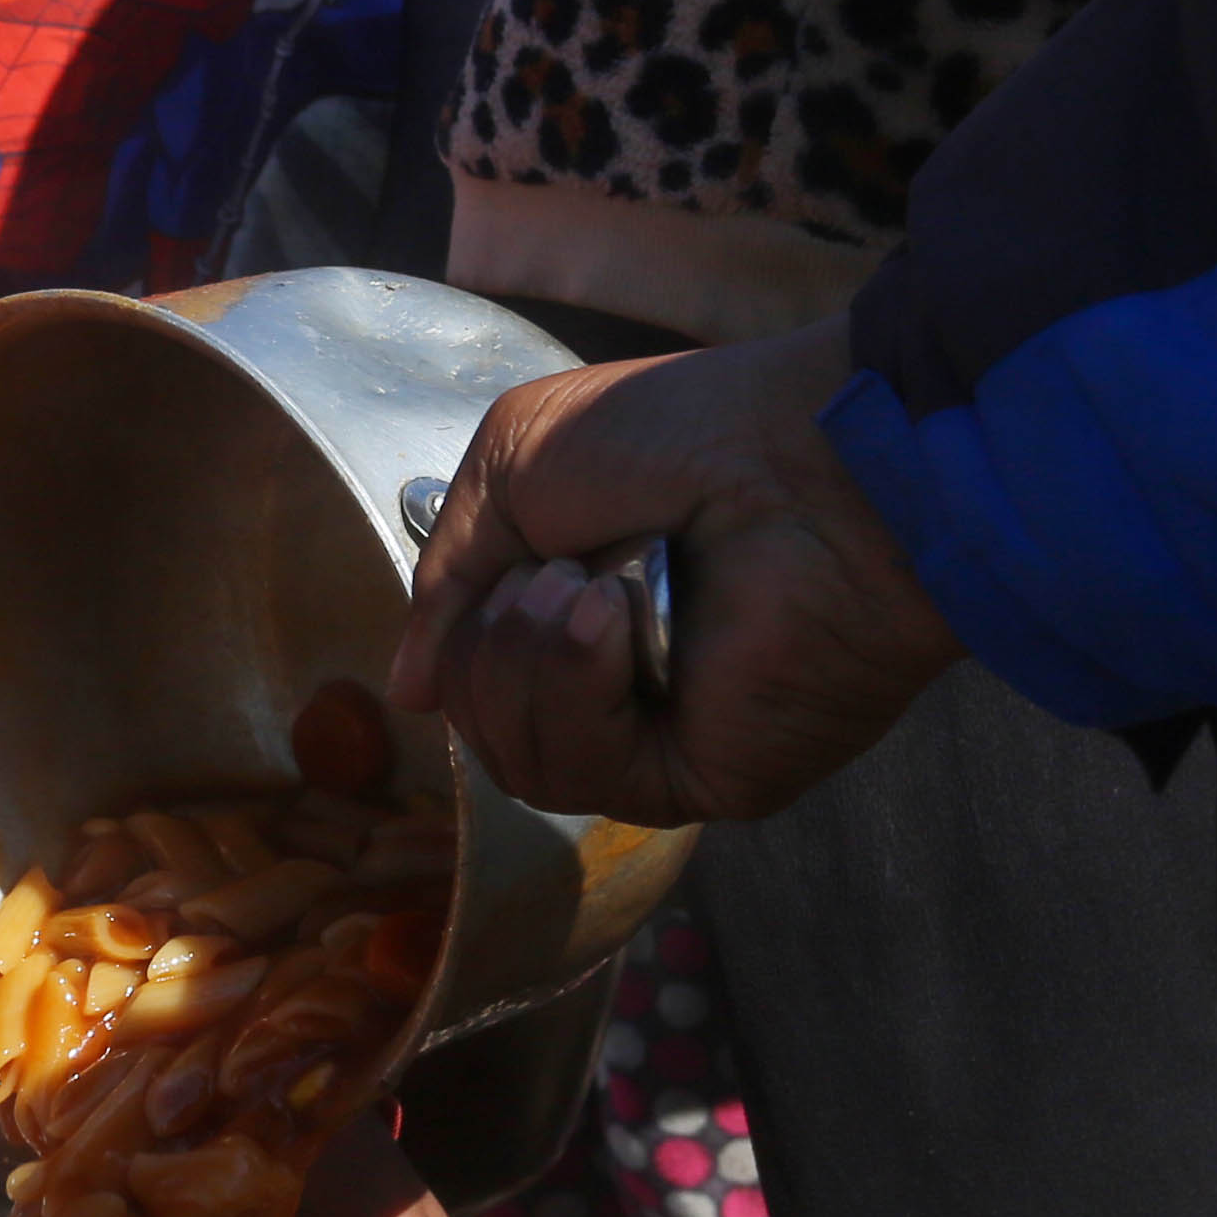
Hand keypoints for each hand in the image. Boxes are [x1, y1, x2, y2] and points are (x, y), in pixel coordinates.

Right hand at [388, 320, 965, 825]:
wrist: (807, 454)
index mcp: (581, 617)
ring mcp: (659, 742)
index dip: (461, 633)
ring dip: (528, 660)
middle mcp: (620, 692)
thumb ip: (446, 577)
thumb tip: (409, 695)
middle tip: (564, 569)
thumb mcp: (513, 463)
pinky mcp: (701, 780)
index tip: (498, 573)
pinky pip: (579, 773)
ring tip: (595, 590)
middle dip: (491, 641)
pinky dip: (575, 689)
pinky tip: (614, 624)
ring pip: (517, 760)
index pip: (473, 676)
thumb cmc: (684, 435)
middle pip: (481, 724)